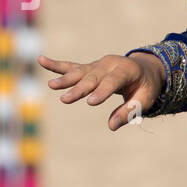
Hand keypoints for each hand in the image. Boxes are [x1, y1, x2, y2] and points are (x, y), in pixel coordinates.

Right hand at [38, 53, 164, 131]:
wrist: (144, 68)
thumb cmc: (145, 87)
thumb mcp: (144, 99)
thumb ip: (128, 112)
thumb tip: (111, 126)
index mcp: (126, 70)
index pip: (112, 82)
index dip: (102, 92)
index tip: (90, 102)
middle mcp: (109, 64)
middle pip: (92, 78)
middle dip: (79, 89)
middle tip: (65, 100)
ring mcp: (97, 65)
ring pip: (79, 73)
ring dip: (65, 80)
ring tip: (52, 86)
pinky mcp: (88, 68)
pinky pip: (71, 66)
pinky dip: (56, 65)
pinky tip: (41, 60)